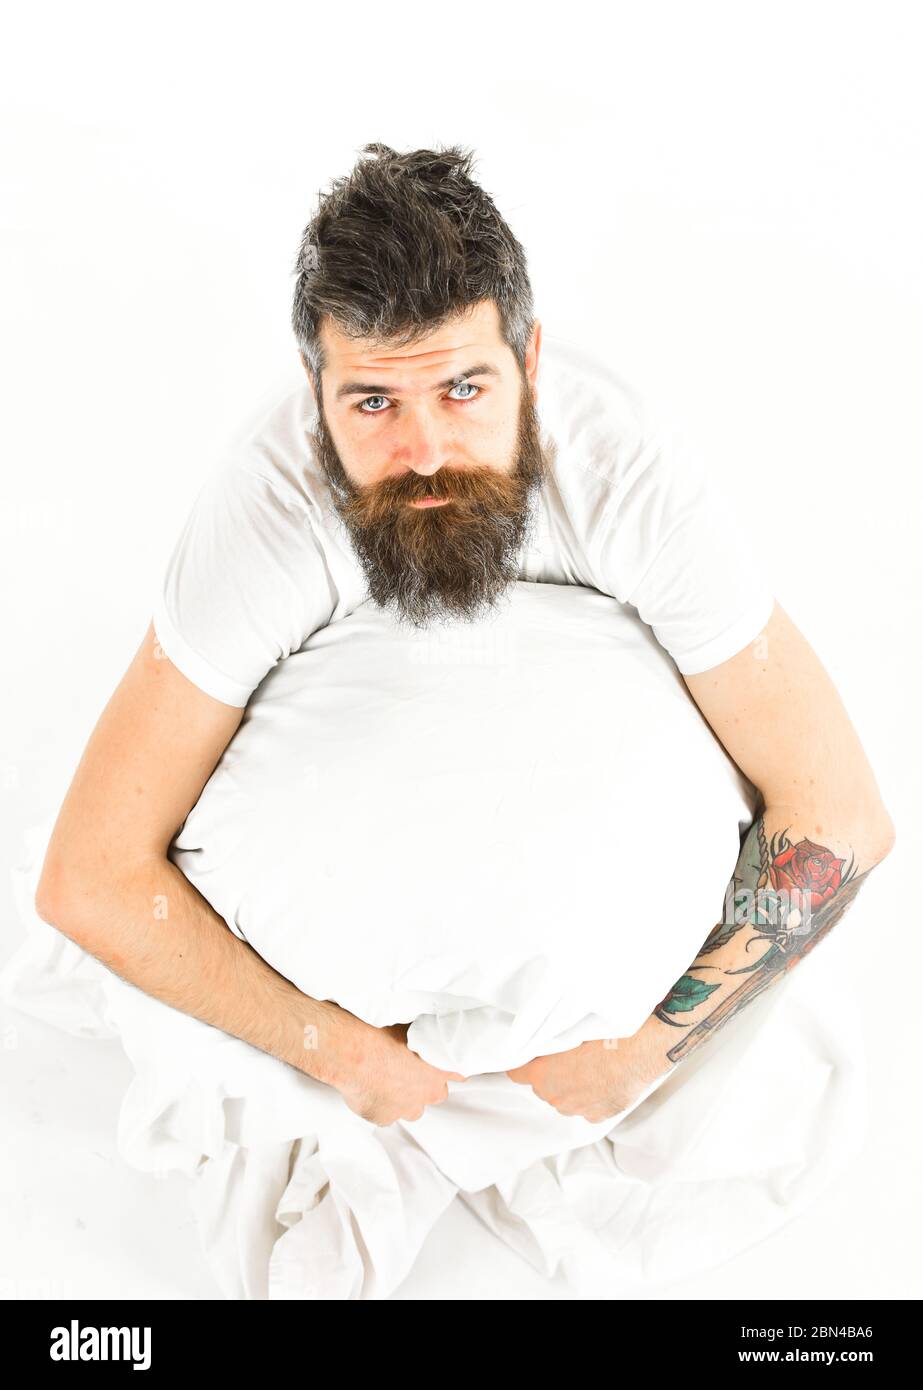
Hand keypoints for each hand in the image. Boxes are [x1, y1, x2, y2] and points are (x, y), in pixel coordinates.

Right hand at [332, 1020, 467, 1126]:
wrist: (356, 1053)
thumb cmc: (382, 1035)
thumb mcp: (411, 1027)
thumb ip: (424, 1038)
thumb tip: (424, 1035)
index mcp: (440, 1067)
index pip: (458, 1073)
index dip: (446, 1070)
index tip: (440, 1067)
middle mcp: (428, 1091)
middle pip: (434, 1094)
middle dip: (423, 1085)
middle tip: (406, 1070)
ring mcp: (407, 1108)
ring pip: (411, 1109)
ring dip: (403, 1099)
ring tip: (386, 1081)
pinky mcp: (385, 1118)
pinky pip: (386, 1116)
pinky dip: (380, 1106)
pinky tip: (370, 1090)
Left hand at [506, 1032, 668, 1123]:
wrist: (639, 1052)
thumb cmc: (605, 1037)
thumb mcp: (569, 1031)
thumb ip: (549, 1043)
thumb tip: (543, 1042)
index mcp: (542, 1075)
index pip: (516, 1073)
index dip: (522, 1063)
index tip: (528, 1057)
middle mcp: (555, 1096)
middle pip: (542, 1085)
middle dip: (550, 1073)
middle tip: (568, 1055)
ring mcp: (576, 1109)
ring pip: (564, 1097)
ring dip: (571, 1085)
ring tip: (590, 1065)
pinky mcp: (597, 1116)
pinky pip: (586, 1105)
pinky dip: (591, 1095)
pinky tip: (604, 1078)